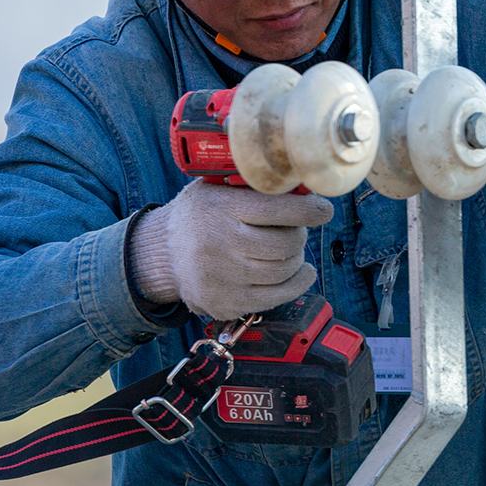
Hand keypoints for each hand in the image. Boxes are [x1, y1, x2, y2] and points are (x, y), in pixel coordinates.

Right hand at [128, 180, 332, 318]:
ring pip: (284, 271)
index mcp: (220, 207)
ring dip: (297, 259)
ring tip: (290, 250)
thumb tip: (303, 183)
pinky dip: (296, 283)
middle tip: (296, 230)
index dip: (310, 210)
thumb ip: (252, 184)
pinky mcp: (226, 302)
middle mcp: (219, 243)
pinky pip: (277, 296)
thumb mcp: (216, 188)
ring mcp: (222, 277)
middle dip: (299, 235)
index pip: (278, 209)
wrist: (161, 253)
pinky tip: (299, 272)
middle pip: (286, 244)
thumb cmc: (199, 214)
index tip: (323, 210)